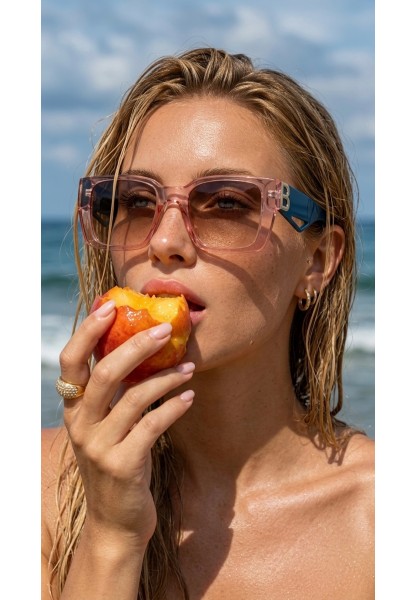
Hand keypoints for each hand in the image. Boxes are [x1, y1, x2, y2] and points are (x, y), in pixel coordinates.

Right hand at [59, 299, 194, 549]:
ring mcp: (100, 447)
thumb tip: (138, 348)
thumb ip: (113, 395)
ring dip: (166, 377)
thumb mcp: (105, 429)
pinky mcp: (124, 465)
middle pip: (104, 373)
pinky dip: (174, 406)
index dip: (87, 332)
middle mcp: (81, 426)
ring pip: (135, 397)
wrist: (115, 523)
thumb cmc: (116, 465)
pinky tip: (189, 397)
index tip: (110, 306)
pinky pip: (154, 425)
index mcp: (73, 411)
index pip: (70, 362)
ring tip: (189, 367)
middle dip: (136, 346)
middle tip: (165, 330)